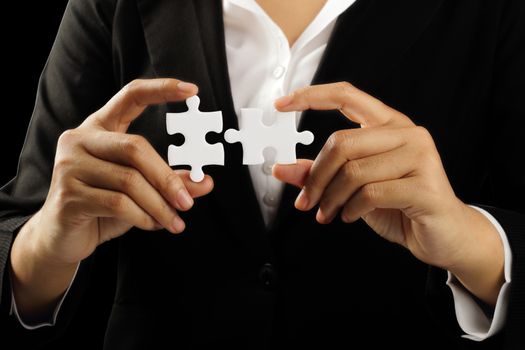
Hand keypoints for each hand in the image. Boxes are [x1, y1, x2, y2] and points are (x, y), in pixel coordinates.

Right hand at [11, 79, 212, 318]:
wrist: (61, 238)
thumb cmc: (104, 208)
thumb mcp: (143, 191)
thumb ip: (170, 182)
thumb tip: (206, 182)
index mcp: (100, 128)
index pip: (130, 96)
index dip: (161, 90)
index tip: (191, 89)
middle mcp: (80, 139)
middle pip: (135, 147)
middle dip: (167, 178)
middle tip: (187, 202)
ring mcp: (70, 165)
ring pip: (129, 180)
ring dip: (159, 205)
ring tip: (174, 221)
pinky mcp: (68, 194)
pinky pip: (118, 203)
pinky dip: (143, 217)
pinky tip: (151, 225)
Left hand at [273, 82, 503, 303]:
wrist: (444, 236)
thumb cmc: (399, 205)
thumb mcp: (352, 187)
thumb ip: (320, 173)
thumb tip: (281, 168)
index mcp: (388, 124)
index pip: (347, 95)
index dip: (312, 96)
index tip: (281, 104)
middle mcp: (407, 133)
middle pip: (342, 143)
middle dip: (316, 177)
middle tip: (306, 201)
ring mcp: (419, 156)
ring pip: (353, 171)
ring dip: (331, 198)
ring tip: (327, 213)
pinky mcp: (424, 185)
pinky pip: (371, 193)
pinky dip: (351, 209)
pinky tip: (350, 217)